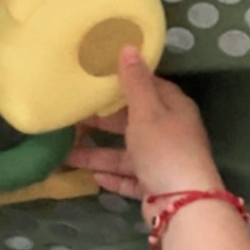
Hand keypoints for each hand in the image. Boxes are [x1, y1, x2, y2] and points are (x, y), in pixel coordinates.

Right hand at [67, 49, 222, 208]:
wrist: (183, 203)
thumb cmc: (164, 149)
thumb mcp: (147, 111)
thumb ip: (135, 82)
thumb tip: (129, 46)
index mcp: (174, 109)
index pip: (151, 87)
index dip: (126, 81)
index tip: (99, 78)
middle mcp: (171, 133)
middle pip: (134, 122)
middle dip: (104, 121)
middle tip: (73, 115)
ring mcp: (163, 162)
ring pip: (126, 154)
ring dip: (99, 154)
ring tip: (66, 153)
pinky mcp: (155, 187)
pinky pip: (130, 178)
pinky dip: (113, 177)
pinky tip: (92, 177)